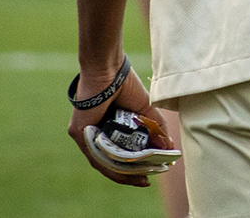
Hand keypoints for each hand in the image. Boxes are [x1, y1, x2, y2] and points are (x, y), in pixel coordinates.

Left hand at [67, 58, 170, 186]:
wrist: (108, 69)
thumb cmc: (124, 84)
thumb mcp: (145, 109)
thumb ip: (155, 127)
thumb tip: (169, 147)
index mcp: (108, 127)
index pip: (119, 153)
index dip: (134, 166)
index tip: (150, 172)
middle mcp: (94, 133)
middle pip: (111, 161)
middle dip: (130, 175)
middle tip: (146, 180)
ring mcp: (84, 134)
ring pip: (103, 162)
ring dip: (122, 174)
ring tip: (141, 178)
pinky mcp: (79, 133)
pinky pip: (96, 156)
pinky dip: (112, 166)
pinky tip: (127, 172)